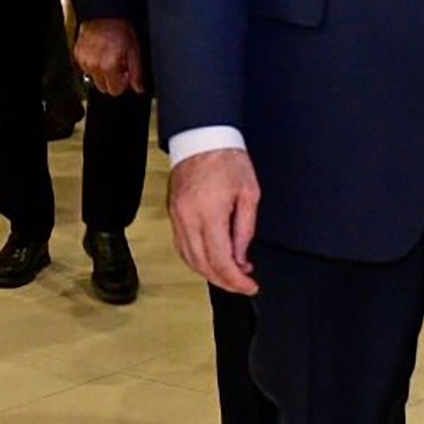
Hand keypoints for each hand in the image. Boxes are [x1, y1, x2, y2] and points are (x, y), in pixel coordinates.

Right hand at [72, 17, 147, 96]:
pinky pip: (86, 68)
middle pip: (103, 88)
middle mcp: (93, 66)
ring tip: (110, 57)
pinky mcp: (78, 55)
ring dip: (102, 72)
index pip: (115, 91)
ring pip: (94, 78)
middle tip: (119, 66)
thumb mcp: (134, 50)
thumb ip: (137, 72)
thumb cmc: (120, 27)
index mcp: (108, 66)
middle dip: (113, 80)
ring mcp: (84, 61)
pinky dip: (93, 64)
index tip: (126, 73)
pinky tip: (101, 53)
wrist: (103, 12)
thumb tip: (139, 87)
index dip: (123, 83)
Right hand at [169, 148, 260, 294]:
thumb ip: (245, 230)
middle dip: (224, 280)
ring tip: (230, 273)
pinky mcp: (173, 214)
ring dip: (209, 272)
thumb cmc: (227, 159)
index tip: (250, 285)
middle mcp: (188, 218)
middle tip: (243, 283)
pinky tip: (210, 260)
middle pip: (203, 265)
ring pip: (189, 259)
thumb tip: (241, 258)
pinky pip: (181, 246)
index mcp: (209, 213)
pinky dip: (196, 259)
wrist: (202, 138)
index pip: (221, 260)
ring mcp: (177, 217)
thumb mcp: (249, 193)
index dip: (236, 280)